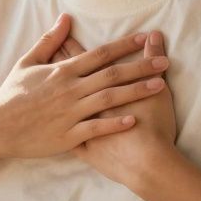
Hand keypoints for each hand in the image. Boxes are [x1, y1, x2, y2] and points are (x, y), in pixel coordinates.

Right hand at [0, 13, 169, 161]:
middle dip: (141, 66)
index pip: (100, 54)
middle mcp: (70, 89)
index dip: (125, 45)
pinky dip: (115, 124)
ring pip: (109, 99)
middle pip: (112, 74)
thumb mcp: (27, 62)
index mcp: (62, 71)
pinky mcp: (68, 135)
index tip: (145, 38)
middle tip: (165, 61)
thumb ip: (49, 41)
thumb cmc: (12, 94)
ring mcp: (70, 113)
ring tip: (160, 86)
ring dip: (136, 92)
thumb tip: (65, 18)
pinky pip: (96, 129)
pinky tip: (135, 120)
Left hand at [57, 30, 179, 185]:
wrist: (146, 165)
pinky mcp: (78, 145)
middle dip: (56, 64)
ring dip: (52, 92)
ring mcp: (77, 125)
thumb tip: (153, 35)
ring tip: (42, 81)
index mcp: (99, 86)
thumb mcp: (157, 88)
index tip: (61, 37)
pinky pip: (62, 131)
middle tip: (44, 53)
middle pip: (65, 78)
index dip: (71, 46)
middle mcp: (82, 102)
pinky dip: (56, 123)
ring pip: (59, 103)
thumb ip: (151, 58)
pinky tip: (48, 119)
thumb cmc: (154, 126)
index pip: (82, 59)